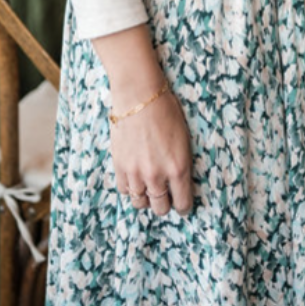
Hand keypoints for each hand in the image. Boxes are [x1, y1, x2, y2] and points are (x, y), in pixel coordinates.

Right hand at [111, 87, 193, 217]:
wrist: (139, 97)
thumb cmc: (166, 111)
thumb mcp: (184, 139)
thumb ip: (181, 163)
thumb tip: (180, 181)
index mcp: (178, 168)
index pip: (182, 203)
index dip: (183, 206)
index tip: (182, 203)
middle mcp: (157, 176)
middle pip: (161, 208)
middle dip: (165, 204)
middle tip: (166, 196)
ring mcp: (136, 173)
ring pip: (141, 203)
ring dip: (146, 197)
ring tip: (149, 187)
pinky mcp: (120, 167)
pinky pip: (125, 191)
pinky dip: (130, 187)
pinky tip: (135, 177)